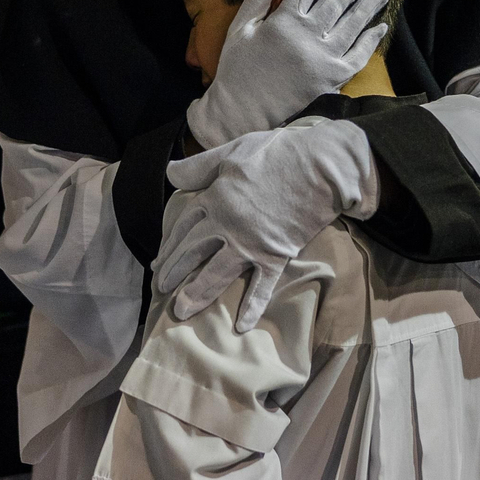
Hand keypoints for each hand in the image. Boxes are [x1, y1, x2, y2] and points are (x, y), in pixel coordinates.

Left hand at [152, 117, 377, 332]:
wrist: (321, 166)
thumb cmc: (277, 154)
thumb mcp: (233, 152)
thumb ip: (200, 166)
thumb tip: (169, 171)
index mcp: (215, 199)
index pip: (184, 226)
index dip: (169, 244)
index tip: (158, 260)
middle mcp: (227, 225)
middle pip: (193, 252)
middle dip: (174, 271)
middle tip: (161, 288)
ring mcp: (250, 243)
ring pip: (217, 273)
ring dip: (198, 293)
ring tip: (182, 311)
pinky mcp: (275, 255)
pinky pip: (261, 286)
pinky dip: (252, 306)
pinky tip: (242, 327)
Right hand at [185, 0, 388, 148]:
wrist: (243, 114)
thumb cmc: (238, 70)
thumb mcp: (241, 28)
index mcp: (283, 21)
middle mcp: (308, 37)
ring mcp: (323, 59)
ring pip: (354, 24)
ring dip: (370, 5)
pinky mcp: (333, 80)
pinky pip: (358, 55)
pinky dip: (371, 40)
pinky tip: (379, 27)